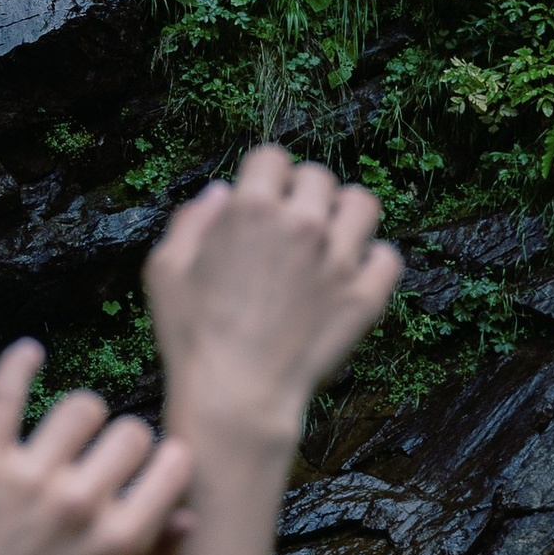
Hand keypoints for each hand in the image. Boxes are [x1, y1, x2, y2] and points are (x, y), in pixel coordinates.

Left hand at [0, 344, 193, 554]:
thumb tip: (187, 520)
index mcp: (119, 544)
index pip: (173, 467)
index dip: (168, 464)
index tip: (156, 468)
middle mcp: (79, 505)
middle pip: (130, 433)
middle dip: (124, 445)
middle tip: (104, 463)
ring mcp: (28, 479)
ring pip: (81, 407)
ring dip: (81, 417)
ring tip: (69, 435)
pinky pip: (6, 395)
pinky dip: (19, 365)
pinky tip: (30, 351)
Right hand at [143, 147, 400, 453]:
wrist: (236, 397)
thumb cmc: (192, 336)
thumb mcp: (166, 270)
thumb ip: (192, 220)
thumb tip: (221, 193)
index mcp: (251, 209)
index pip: (271, 157)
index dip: (262, 177)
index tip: (259, 199)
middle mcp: (302, 224)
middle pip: (318, 176)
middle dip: (301, 194)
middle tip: (289, 225)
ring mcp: (339, 260)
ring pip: (362, 204)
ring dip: (343, 215)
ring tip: (327, 239)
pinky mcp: (365, 296)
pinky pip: (387, 257)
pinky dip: (372, 262)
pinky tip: (349, 275)